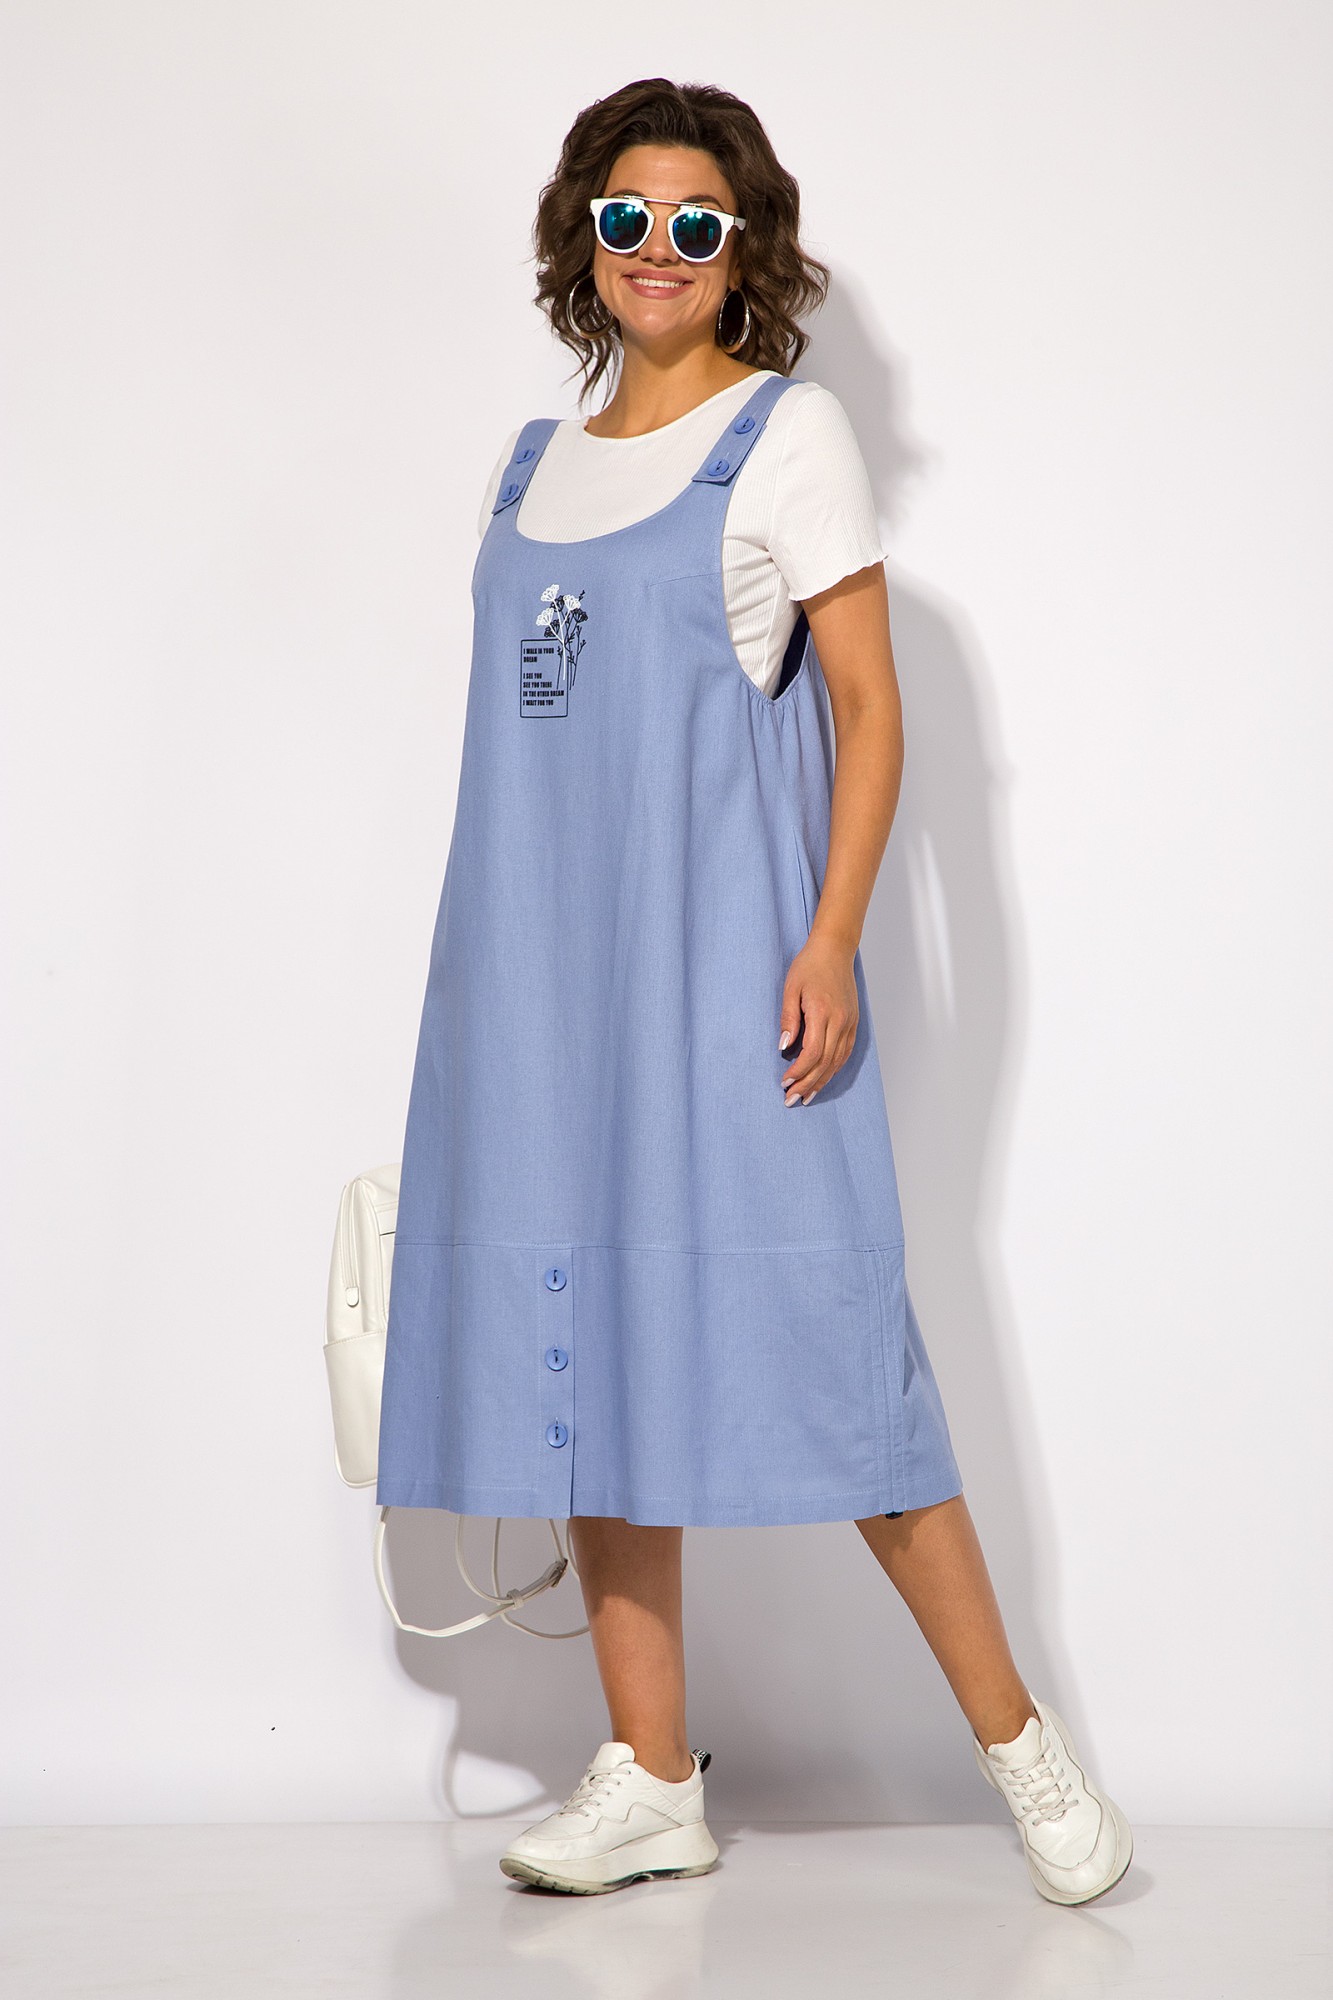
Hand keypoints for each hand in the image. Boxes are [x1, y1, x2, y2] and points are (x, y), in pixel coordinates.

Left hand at [778, 933, 858, 1103]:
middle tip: (791, 1100)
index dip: (798, 1072)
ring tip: (807, 1097)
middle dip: (807, 1084)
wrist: (834, 950)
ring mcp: (849, 1023)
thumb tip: (784, 1047)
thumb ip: (788, 1019)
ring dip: (821, 1081)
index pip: (812, 1053)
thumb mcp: (790, 989)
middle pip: (825, 1062)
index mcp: (823, 1012)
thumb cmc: (809, 966)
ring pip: (837, 1061)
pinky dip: (833, 1069)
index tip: (785, 1082)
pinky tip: (823, 1079)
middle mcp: (840, 1021)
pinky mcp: (853, 1023)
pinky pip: (845, 1052)